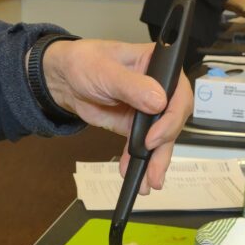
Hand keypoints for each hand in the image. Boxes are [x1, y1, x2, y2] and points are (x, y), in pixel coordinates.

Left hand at [41, 39, 191, 193]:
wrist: (65, 81)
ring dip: (156, 161)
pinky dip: (139, 162)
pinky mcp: (137, 127)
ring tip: (149, 181)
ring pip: (162, 138)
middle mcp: (161, 88)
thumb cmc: (85, 64)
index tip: (154, 137)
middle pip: (173, 120)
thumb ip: (132, 86)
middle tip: (153, 168)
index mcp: (159, 65)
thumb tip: (158, 102)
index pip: (179, 93)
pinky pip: (143, 147)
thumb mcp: (106, 71)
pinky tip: (134, 174)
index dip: (171, 118)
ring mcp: (150, 110)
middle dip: (164, 146)